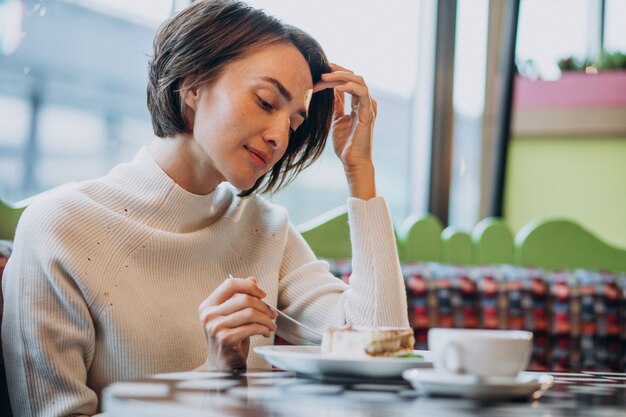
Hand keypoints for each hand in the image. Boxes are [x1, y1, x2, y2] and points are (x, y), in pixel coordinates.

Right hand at [197, 276, 277, 370]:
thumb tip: (252, 279)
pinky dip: (264, 328)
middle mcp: (209, 315)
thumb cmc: (228, 340)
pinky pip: (252, 327)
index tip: (262, 294)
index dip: (249, 286)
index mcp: (208, 305)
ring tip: (271, 325)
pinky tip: (266, 332)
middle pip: (243, 298)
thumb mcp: (232, 316)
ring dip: (266, 319)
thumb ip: (239, 297)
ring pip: (250, 313)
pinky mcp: (226, 339)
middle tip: (272, 314)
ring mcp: (216, 328)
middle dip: (263, 306)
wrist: (221, 367)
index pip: (230, 284)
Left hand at [313, 64, 377, 199]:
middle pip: (354, 77)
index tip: (319, 73)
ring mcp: (369, 107)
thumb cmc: (346, 144)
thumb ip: (336, 105)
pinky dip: (349, 86)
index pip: (349, 81)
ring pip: (359, 80)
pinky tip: (336, 86)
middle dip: (337, 71)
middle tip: (321, 69)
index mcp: (359, 103)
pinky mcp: (368, 113)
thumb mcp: (337, 119)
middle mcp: (366, 102)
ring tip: (325, 76)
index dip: (335, 75)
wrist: (353, 161)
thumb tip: (329, 91)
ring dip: (341, 76)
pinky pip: (362, 93)